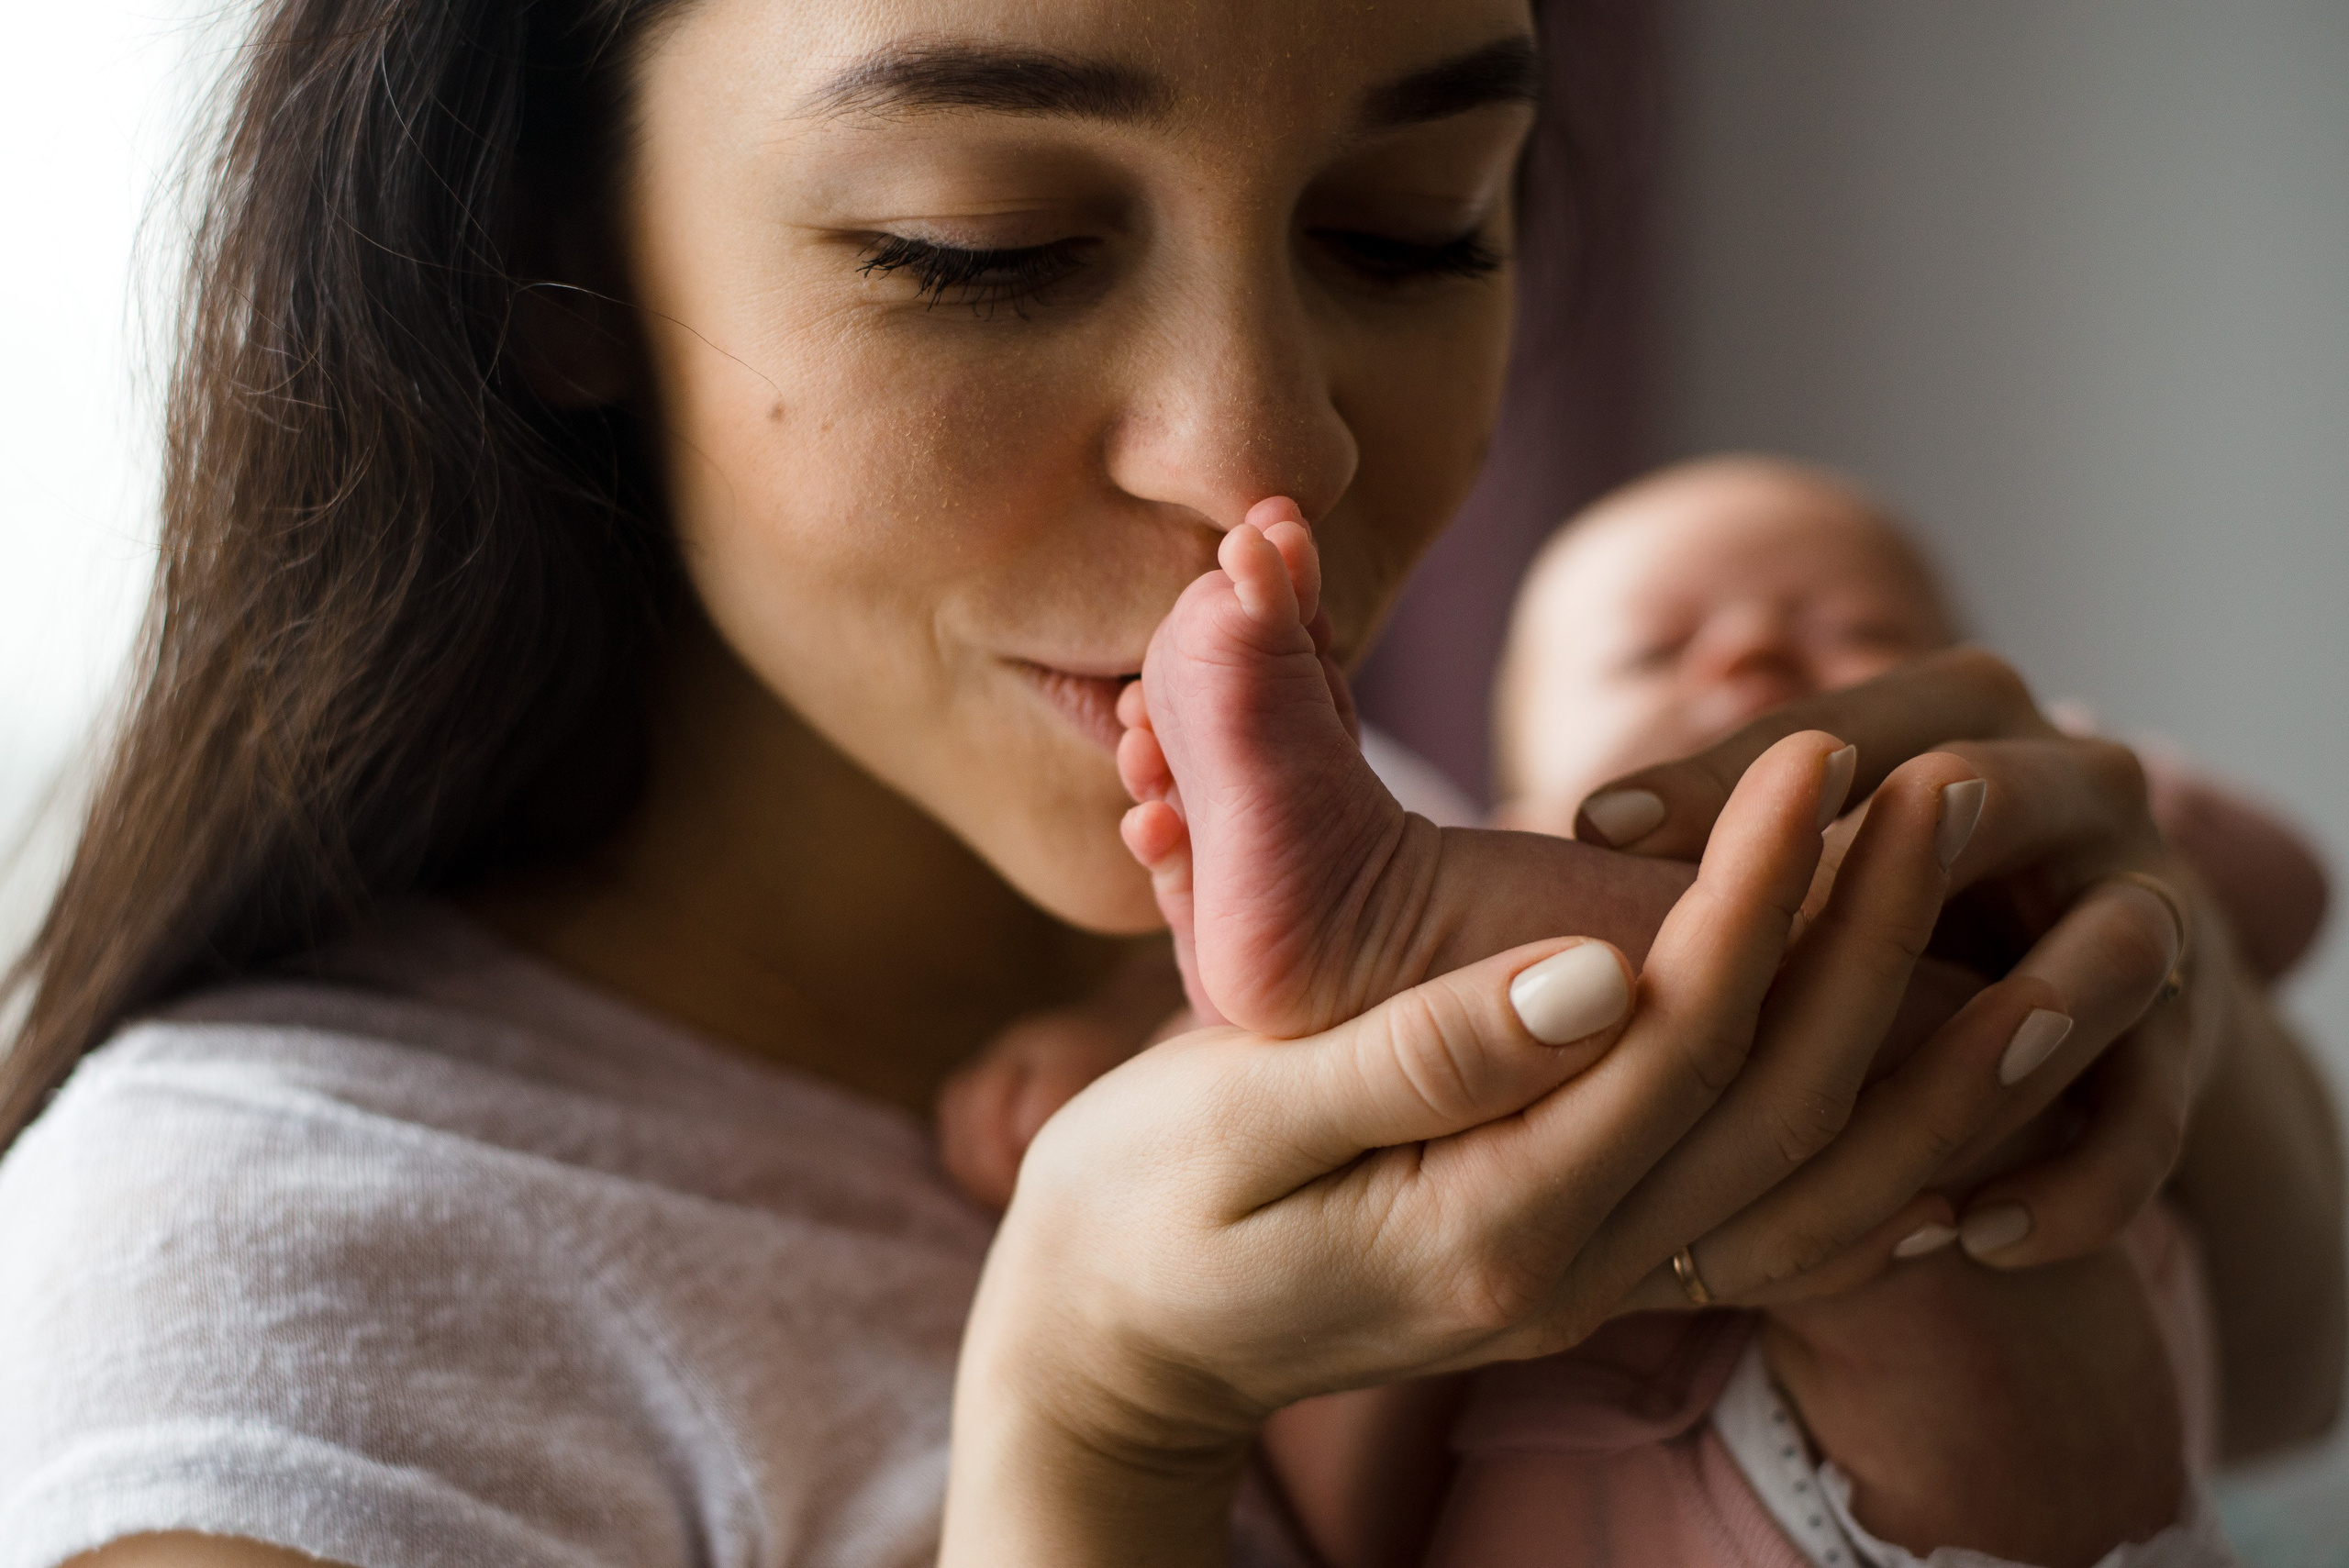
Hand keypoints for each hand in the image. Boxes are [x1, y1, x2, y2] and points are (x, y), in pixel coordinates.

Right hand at [941, 734, 2061, 1564]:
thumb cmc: (1139, 1206)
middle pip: (1779, 1101)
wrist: (1114, 1344)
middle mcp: (1573, 1272)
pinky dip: (1870, 1129)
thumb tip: (1597, 969)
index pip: (1677, 1042)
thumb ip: (1417, 1058)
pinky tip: (1928, 1053)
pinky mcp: (1587, 1266)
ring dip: (1902, 1028)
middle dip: (1870, 935)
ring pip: (1810, 1168)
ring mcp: (1592, 1284)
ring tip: (1954, 886)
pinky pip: (1772, 1209)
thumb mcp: (1236, 1121)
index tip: (1814, 756)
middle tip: (1936, 781)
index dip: (1763, 894)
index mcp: (1487, 1224)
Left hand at [1574, 646, 2208, 1278]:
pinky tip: (1969, 1238)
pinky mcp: (2192, 1037)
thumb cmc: (1887, 884)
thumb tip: (1575, 825)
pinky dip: (2074, 1182)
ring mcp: (2153, 907)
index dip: (1721, 774)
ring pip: (2109, 953)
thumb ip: (1718, 824)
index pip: (1845, 722)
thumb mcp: (1812, 837)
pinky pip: (2151, 1115)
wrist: (2074, 969)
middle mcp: (2076, 782)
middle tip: (1774, 936)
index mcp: (1963, 712)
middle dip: (1889, 855)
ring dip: (2013, 1036)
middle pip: (1986, 796)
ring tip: (1909, 1134)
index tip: (1591, 828)